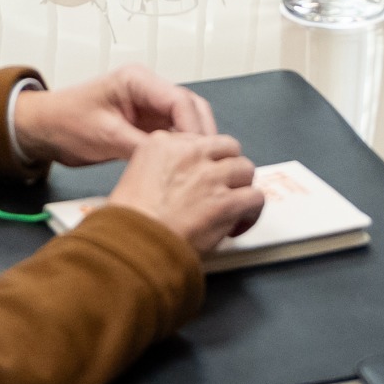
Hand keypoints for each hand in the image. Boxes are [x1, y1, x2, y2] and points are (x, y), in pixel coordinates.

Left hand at [11, 64, 219, 166]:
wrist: (42, 128)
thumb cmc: (65, 122)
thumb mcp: (104, 136)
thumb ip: (140, 147)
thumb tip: (172, 165)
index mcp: (137, 81)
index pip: (180, 101)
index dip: (194, 128)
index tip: (200, 154)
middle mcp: (148, 89)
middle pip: (190, 108)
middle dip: (202, 135)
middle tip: (210, 164)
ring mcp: (148, 106)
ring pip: (185, 122)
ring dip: (194, 143)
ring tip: (202, 169)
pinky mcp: (145, 123)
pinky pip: (172, 134)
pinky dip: (181, 150)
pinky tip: (186, 168)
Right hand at [105, 131, 265, 250]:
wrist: (131, 243)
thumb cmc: (128, 220)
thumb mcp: (136, 175)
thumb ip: (164, 167)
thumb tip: (184, 178)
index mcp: (163, 143)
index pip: (199, 140)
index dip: (205, 161)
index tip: (203, 176)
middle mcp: (190, 153)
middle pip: (227, 148)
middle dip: (228, 168)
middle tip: (223, 188)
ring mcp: (210, 176)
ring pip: (245, 169)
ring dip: (241, 187)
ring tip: (234, 206)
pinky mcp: (226, 202)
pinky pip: (255, 198)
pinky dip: (252, 212)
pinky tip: (238, 224)